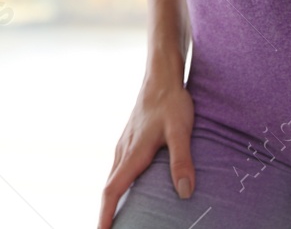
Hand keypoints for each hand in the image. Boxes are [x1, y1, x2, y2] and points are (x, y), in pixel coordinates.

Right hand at [97, 73, 196, 228]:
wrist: (162, 76)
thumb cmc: (171, 102)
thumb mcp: (181, 131)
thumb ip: (182, 160)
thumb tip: (185, 192)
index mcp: (132, 153)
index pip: (112, 190)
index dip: (105, 215)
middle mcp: (123, 151)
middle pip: (109, 189)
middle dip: (105, 214)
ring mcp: (124, 145)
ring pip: (113, 179)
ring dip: (111, 201)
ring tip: (115, 220)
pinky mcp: (129, 141)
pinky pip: (118, 169)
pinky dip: (117, 187)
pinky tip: (127, 192)